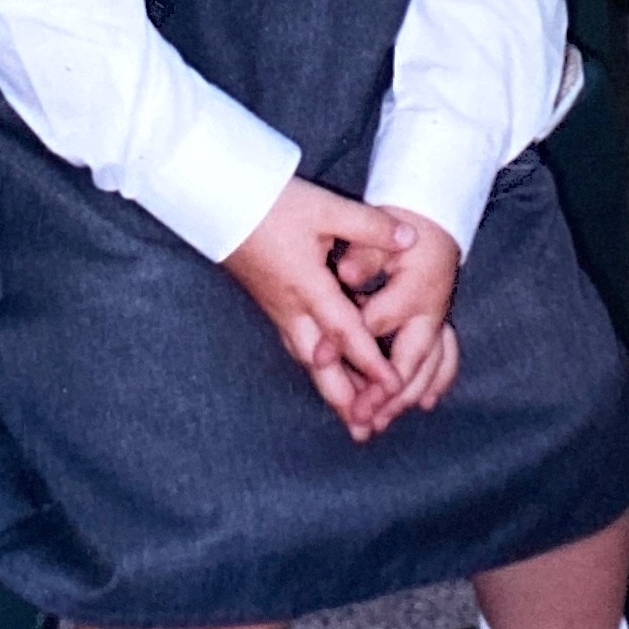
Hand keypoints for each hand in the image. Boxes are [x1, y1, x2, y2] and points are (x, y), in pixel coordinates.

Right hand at [224, 179, 417, 439]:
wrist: (217, 200)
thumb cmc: (271, 202)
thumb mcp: (324, 207)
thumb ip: (369, 226)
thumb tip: (411, 239)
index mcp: (307, 285)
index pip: (345, 333)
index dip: (370, 362)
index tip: (394, 388)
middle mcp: (291, 305)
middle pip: (319, 362)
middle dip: (342, 397)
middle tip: (364, 428)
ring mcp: (276, 306)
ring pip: (305, 357)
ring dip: (328, 386)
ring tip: (348, 413)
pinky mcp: (268, 300)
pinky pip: (295, 343)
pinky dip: (314, 363)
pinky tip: (322, 369)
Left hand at [341, 207, 460, 436]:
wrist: (435, 219)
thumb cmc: (402, 226)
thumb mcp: (378, 230)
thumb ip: (363, 253)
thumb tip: (346, 274)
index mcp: (414, 288)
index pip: (376, 323)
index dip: (346, 343)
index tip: (319, 359)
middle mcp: (431, 310)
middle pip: (409, 360)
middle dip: (383, 393)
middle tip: (358, 416)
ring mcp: (439, 320)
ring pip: (428, 368)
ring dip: (404, 398)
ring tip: (378, 422)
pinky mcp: (440, 323)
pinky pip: (445, 359)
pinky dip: (435, 382)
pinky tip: (424, 403)